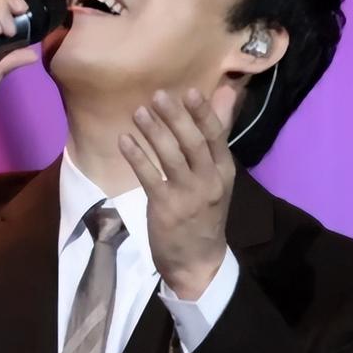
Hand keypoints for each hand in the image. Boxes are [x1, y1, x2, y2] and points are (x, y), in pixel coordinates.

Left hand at [118, 85, 237, 299]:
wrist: (198, 261)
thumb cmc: (205, 212)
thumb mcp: (217, 176)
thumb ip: (217, 135)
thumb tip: (228, 93)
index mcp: (224, 170)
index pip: (216, 136)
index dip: (203, 113)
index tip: (189, 90)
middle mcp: (209, 180)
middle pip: (193, 143)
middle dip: (176, 117)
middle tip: (157, 95)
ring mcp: (188, 195)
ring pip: (171, 157)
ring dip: (153, 132)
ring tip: (138, 112)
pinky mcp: (166, 207)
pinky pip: (149, 177)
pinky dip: (136, 157)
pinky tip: (124, 140)